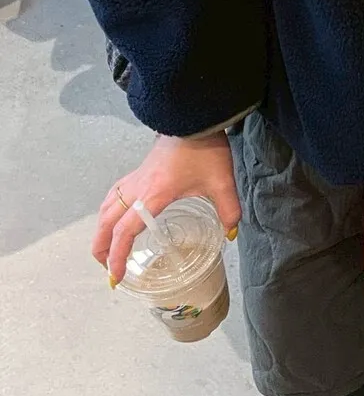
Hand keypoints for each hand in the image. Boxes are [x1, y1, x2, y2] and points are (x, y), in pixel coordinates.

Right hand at [94, 133, 240, 285]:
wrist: (194, 118)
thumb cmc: (205, 150)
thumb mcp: (222, 183)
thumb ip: (228, 210)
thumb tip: (230, 234)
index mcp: (153, 196)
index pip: (125, 232)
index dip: (117, 257)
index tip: (115, 277)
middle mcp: (137, 189)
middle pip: (106, 222)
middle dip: (101, 249)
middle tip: (108, 270)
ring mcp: (135, 178)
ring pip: (106, 208)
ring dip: (101, 230)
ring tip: (106, 249)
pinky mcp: (138, 171)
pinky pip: (114, 195)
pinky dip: (108, 212)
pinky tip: (116, 217)